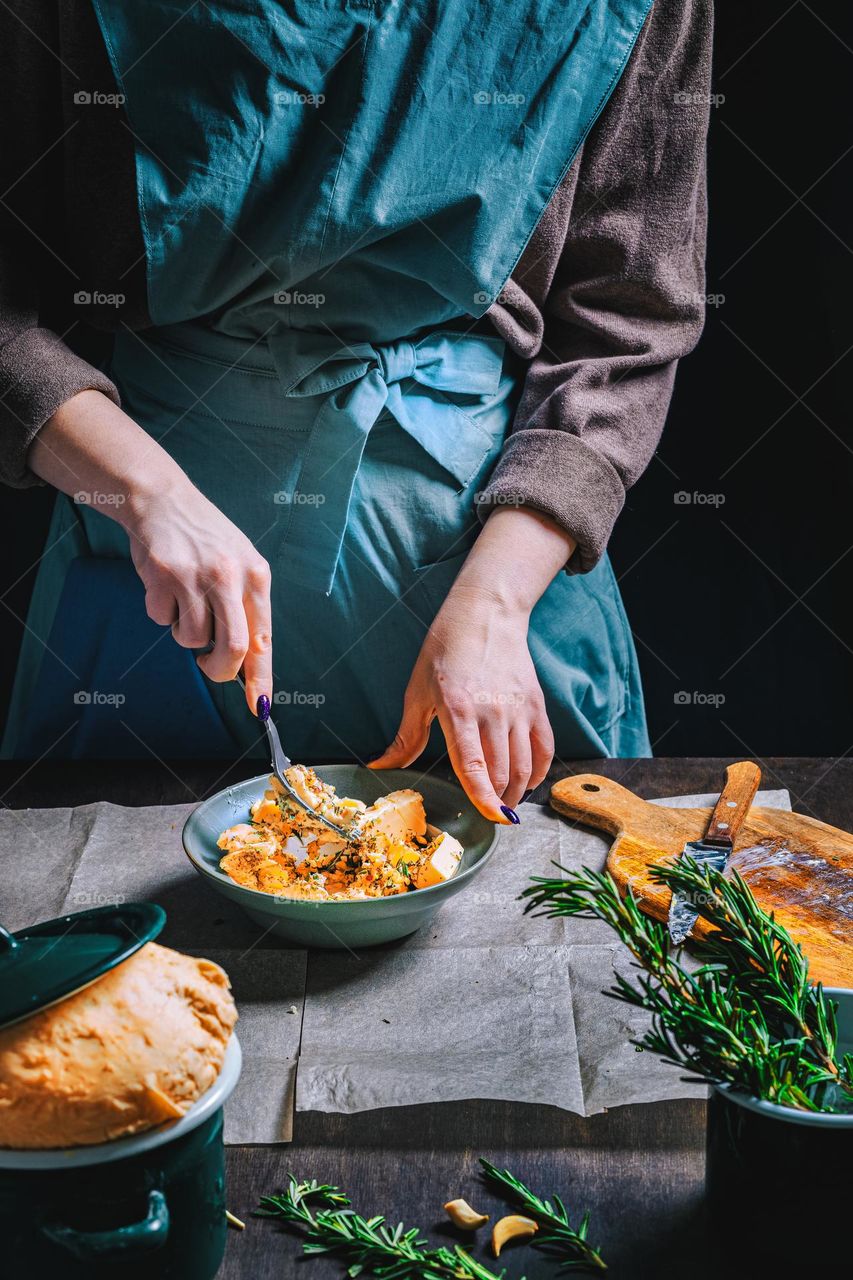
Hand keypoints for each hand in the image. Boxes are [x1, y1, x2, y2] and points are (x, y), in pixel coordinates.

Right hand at [29, 390, 272, 715]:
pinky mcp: (163, 576)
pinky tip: (164, 585)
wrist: (162, 499)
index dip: (260, 678)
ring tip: (184, 601)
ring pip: (192, 639)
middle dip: (219, 669)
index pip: (264, 638)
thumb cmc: (204, 538)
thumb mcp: (238, 564)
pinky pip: (162, 620)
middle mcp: (230, 577)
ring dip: (185, 632)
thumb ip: (246, 608)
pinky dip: (161, 612)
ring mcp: (196, 577)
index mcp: (256, 576)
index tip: (259, 706)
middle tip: (209, 666)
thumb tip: (251, 661)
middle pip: (233, 649)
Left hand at [368, 505, 574, 820]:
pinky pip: (543, 747)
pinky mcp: (535, 704)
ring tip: (504, 803)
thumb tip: (380, 767)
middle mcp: (492, 711)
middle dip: (496, 800)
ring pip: (523, 764)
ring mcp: (517, 708)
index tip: (491, 817)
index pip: (473, 764)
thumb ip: (405, 737)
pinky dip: (537, 771)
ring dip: (515, 790)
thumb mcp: (417, 692)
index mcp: (459, 709)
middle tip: (488, 814)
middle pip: (500, 771)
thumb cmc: (445, 650)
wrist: (485, 614)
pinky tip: (526, 782)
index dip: (483, 796)